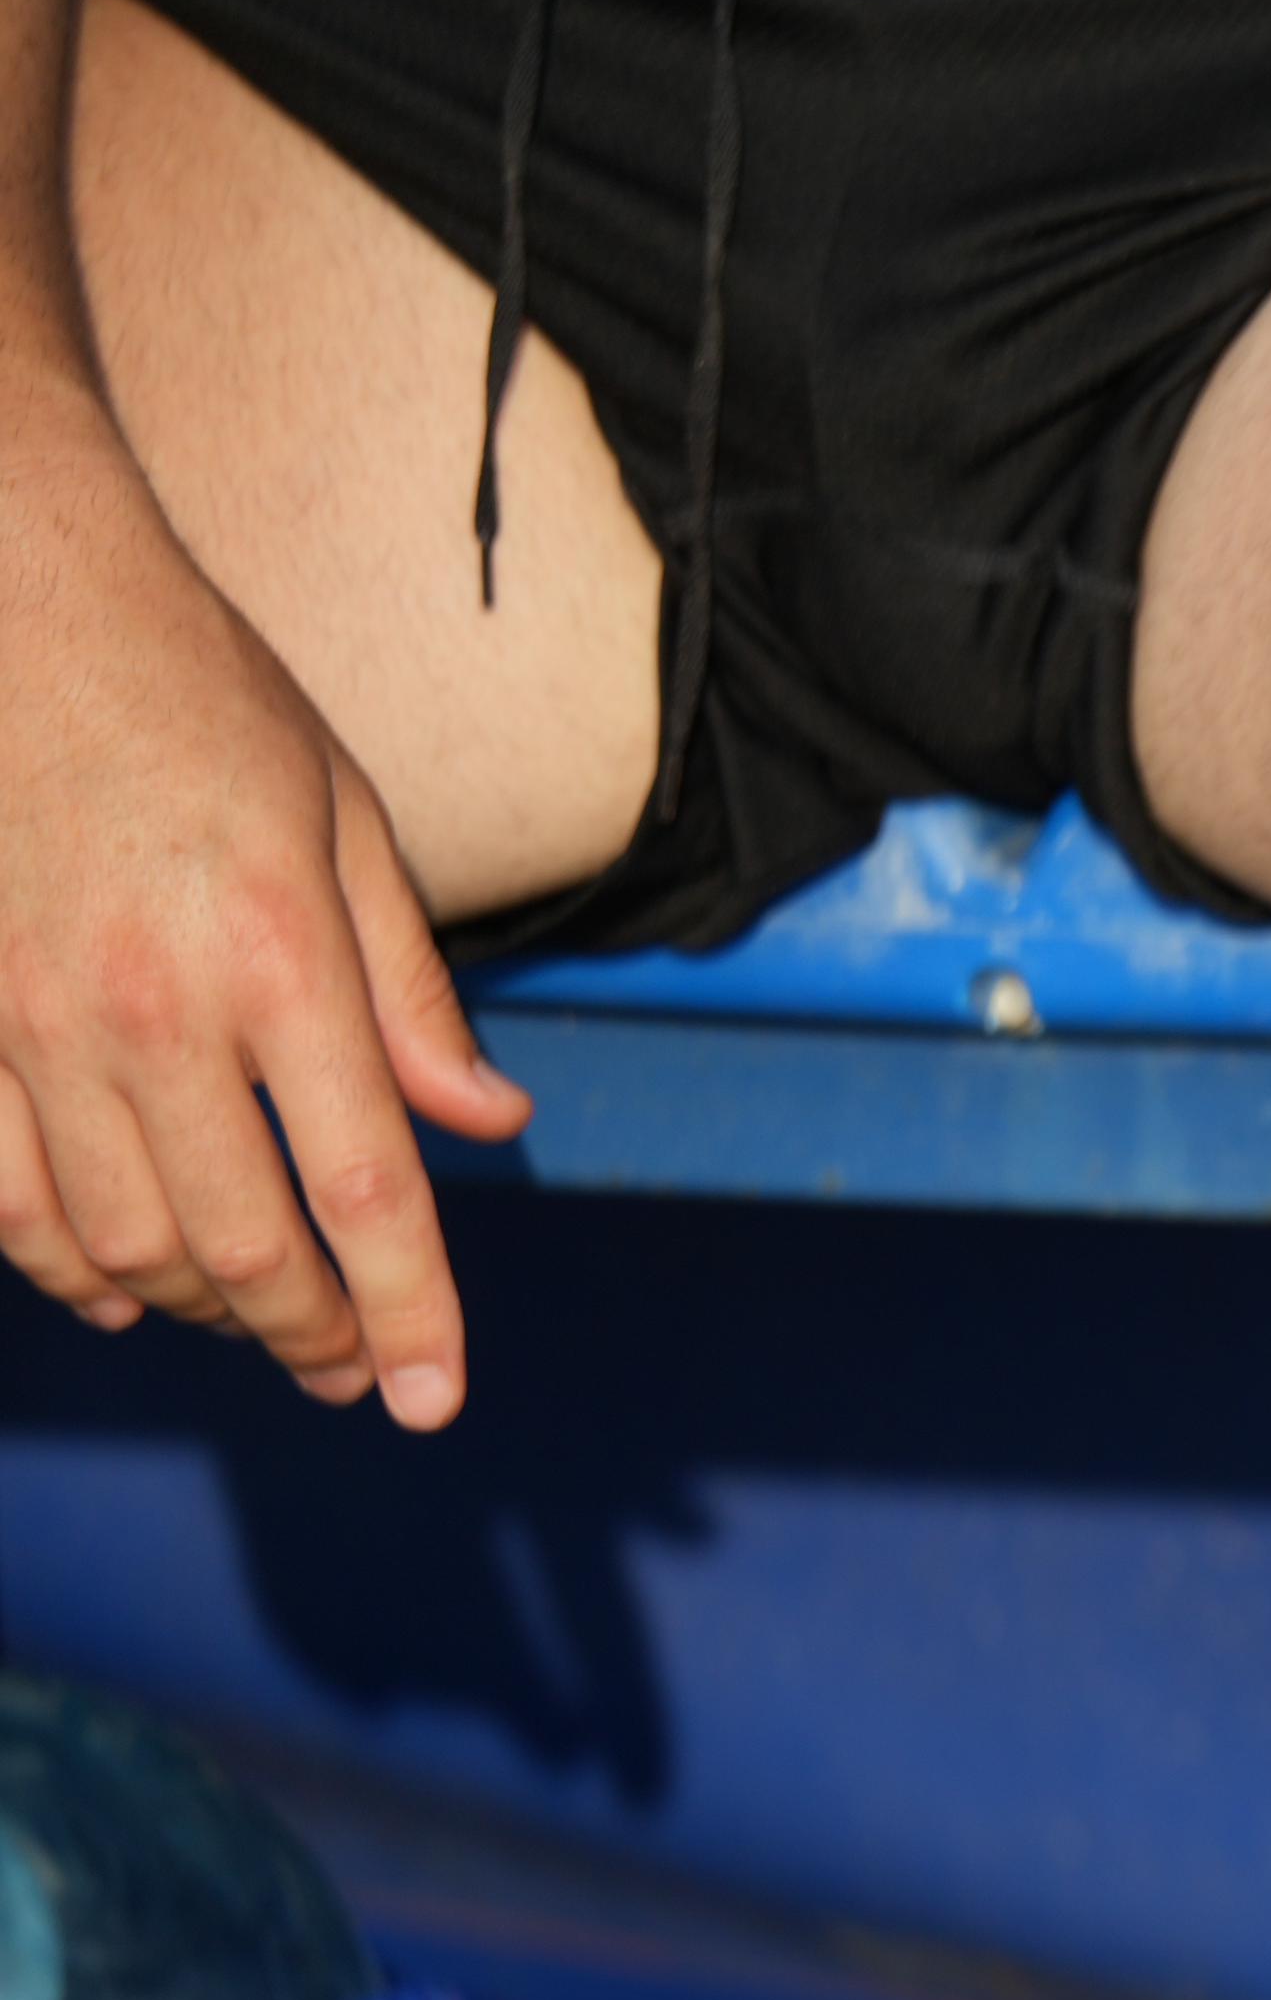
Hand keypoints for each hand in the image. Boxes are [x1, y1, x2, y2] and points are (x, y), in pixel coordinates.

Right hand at [0, 430, 521, 1422]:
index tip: (433, 1397)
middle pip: (242, 1247)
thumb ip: (417, 995)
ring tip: (260, 1323)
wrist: (15, 602)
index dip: (408, 1314)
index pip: (366, 1193)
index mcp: (281, 962)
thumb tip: (492, 1123)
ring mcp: (33, 1020)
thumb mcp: (349, 830)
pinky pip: (1, 1192)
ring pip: (117, 1243)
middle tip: (356, 1372)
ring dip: (196, 1309)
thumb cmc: (204, 704)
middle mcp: (154, 1010)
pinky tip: (112, 1287)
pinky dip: (57, 1265)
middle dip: (311, 1337)